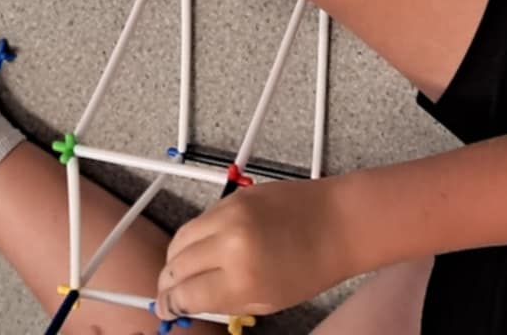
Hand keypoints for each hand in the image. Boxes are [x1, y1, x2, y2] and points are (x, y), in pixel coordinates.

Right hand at [154, 178, 355, 320]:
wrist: (340, 221)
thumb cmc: (313, 266)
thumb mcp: (268, 299)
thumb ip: (224, 302)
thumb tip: (189, 303)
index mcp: (241, 278)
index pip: (184, 294)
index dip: (170, 305)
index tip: (166, 310)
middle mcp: (230, 243)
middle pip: (175, 265)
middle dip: (167, 283)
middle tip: (169, 292)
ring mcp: (231, 214)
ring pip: (180, 238)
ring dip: (175, 258)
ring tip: (181, 270)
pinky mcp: (235, 196)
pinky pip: (200, 219)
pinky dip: (195, 236)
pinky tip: (204, 247)